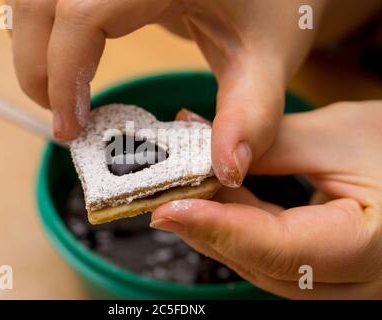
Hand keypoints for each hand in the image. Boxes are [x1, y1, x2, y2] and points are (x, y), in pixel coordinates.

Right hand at [8, 0, 327, 186]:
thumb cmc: (273, 8)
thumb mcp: (266, 60)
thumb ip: (251, 116)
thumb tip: (225, 170)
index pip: (84, 12)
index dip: (64, 71)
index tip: (72, 126)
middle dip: (36, 62)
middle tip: (58, 115)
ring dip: (34, 42)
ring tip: (56, 89)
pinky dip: (45, 26)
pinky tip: (66, 55)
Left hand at [151, 102, 381, 298]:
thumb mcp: (333, 137)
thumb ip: (267, 150)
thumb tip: (206, 159)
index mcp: (373, 247)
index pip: (280, 249)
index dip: (220, 228)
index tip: (172, 209)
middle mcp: (361, 281)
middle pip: (266, 266)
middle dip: (211, 231)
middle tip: (168, 201)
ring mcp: (344, 281)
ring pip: (265, 267)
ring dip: (221, 230)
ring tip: (187, 195)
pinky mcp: (328, 270)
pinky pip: (274, 257)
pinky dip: (242, 229)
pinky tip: (219, 198)